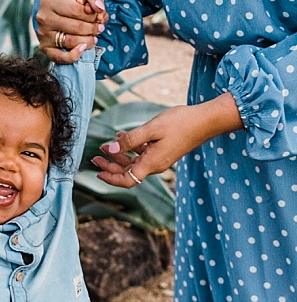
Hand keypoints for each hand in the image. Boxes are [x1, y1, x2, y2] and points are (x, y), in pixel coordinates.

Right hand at [35, 0, 106, 63]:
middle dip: (93, 28)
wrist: (54, 9)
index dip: (93, 14)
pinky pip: (59, 57)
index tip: (99, 14)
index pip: (78, 11)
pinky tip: (83, 48)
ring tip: (94, 36)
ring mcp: (43, 34)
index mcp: (50, 0)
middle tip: (99, 26)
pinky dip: (74, 56)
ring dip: (88, 40)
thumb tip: (99, 8)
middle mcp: (43, 17)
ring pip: (71, 41)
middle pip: (76, 27)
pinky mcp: (44, 47)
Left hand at [91, 94, 242, 187]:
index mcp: (152, 164)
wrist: (207, 120)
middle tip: (95, 156)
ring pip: (134, 162)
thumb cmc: (181, 123)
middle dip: (110, 166)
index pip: (127, 181)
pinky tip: (122, 137)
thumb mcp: (151, 129)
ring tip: (105, 145)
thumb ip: (130, 140)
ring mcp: (160, 158)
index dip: (111, 179)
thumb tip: (111, 149)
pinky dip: (131, 147)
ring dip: (118, 155)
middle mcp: (156, 165)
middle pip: (128, 172)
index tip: (97, 172)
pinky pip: (143, 153)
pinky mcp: (164, 151)